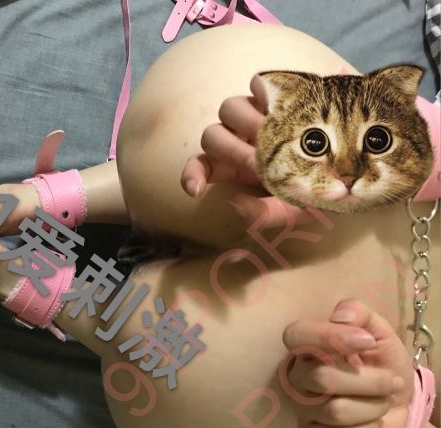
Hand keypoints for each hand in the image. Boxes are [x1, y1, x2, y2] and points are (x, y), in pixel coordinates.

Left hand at [181, 74, 322, 228]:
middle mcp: (240, 139)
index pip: (201, 165)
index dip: (192, 174)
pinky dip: (263, 95)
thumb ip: (264, 216)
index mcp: (237, 167)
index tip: (195, 191)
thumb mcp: (294, 211)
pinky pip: (256, 83)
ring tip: (277, 137)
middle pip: (212, 135)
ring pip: (229, 108)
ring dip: (246, 124)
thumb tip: (236, 205)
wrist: (362, 161)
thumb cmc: (321, 190)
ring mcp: (257, 113)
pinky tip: (284, 110)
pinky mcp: (279, 92)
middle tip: (259, 165)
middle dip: (230, 151)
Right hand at [282, 298, 414, 427]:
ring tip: (383, 401)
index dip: (329, 337)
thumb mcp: (378, 332)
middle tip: (392, 382)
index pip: (297, 335)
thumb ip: (359, 313)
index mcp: (305, 346)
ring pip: (336, 411)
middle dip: (369, 382)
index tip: (366, 342)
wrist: (398, 405)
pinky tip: (372, 422)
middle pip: (322, 379)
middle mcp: (296, 375)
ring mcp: (300, 407)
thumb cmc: (380, 363)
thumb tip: (341, 317)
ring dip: (373, 406)